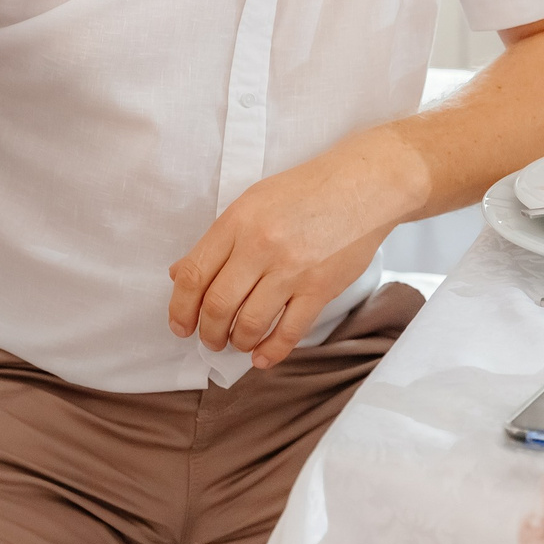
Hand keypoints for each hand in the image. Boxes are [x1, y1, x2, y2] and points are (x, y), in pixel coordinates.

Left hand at [168, 136, 420, 369]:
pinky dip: (271, 352)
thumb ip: (218, 239)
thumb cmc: (305, 191)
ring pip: (250, 323)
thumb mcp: (253, 201)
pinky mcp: (320, 288)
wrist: (362, 185)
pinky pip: (289, 332)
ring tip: (237, 343)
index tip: (180, 325)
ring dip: (237, 342)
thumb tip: (182, 274)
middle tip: (210, 339)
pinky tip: (262, 357)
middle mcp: (260, 246)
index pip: (194, 275)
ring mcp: (292, 270)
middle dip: (208, 332)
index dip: (181, 308)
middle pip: (218, 305)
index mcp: (238, 221)